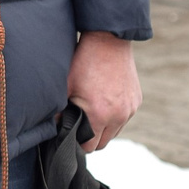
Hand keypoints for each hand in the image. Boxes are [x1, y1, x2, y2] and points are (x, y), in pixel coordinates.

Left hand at [66, 31, 140, 150]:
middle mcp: (119, 116)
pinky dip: (114, 116)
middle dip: (91, 137)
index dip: (78, 143)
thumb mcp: (65, 86)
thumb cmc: (83, 62)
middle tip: (79, 124)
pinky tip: (103, 102)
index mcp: (100, 116)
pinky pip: (124, 117)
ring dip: (104, 128)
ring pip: (115, 131)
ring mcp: (130, 108)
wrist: (107, 41)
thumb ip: (58, 111)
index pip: (90, 147)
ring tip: (91, 112)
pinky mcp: (136, 100)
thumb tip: (52, 128)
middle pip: (104, 143)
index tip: (71, 134)